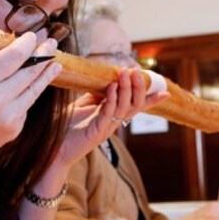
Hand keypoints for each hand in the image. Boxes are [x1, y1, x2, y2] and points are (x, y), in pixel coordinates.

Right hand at [0, 32, 61, 163]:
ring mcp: (10, 116)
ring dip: (46, 73)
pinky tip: (34, 84)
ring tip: (55, 62)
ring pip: (34, 89)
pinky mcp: (16, 128)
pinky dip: (29, 94)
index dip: (26, 44)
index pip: (12, 57)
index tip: (32, 36)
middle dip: (42, 54)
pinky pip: (26, 105)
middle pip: (29, 72)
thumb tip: (3, 44)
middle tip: (51, 43)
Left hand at [51, 68, 168, 168]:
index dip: (150, 100)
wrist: (53, 148)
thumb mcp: (82, 105)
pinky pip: (108, 113)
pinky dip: (112, 99)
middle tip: (135, 71)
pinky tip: (112, 87)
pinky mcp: (97, 132)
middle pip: (135, 105)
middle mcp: (113, 123)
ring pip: (125, 108)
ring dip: (126, 89)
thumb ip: (95, 94)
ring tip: (124, 73)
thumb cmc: (67, 127)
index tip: (165, 91)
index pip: (136, 106)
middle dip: (138, 88)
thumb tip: (106, 80)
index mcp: (112, 116)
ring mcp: (107, 128)